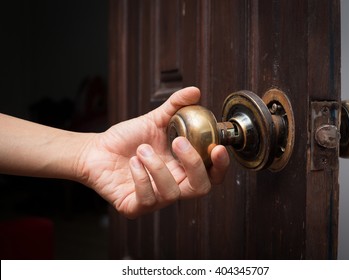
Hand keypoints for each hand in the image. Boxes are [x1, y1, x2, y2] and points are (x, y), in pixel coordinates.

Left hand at [76, 87, 229, 217]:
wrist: (97, 149)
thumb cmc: (127, 139)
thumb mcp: (154, 120)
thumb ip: (176, 107)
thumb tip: (195, 91)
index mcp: (183, 167)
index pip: (212, 174)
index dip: (220, 165)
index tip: (217, 147)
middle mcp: (174, 185)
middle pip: (200, 188)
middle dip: (193, 164)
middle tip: (178, 142)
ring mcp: (156, 199)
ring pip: (172, 193)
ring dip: (158, 167)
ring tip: (142, 149)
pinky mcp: (136, 207)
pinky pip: (147, 198)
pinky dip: (141, 177)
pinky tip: (133, 162)